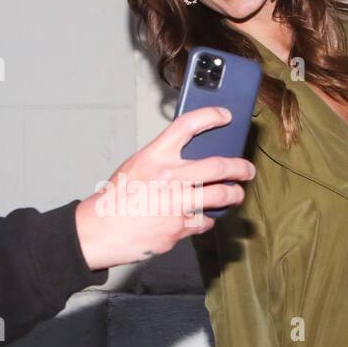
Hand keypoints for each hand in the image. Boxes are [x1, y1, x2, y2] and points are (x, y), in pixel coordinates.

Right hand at [73, 106, 254, 270]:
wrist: (100, 230)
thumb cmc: (116, 199)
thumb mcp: (136, 167)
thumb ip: (163, 161)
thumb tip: (191, 162)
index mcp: (155, 156)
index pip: (187, 125)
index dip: (210, 116)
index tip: (225, 116)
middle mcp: (169, 177)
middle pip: (219, 165)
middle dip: (240, 168)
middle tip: (247, 170)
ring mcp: (177, 203)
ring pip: (221, 195)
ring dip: (234, 195)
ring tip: (236, 194)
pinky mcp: (180, 228)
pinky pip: (203, 221)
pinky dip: (204, 220)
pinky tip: (200, 218)